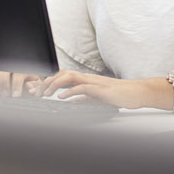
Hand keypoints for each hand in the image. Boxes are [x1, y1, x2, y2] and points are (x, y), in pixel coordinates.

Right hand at [0, 70, 42, 96]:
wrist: (17, 84)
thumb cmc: (25, 86)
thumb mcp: (31, 87)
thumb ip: (33, 87)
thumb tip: (31, 89)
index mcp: (20, 69)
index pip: (18, 74)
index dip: (17, 85)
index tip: (15, 95)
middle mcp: (8, 67)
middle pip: (4, 72)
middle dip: (5, 85)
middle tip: (5, 96)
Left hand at [27, 70, 154, 108]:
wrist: (136, 93)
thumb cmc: (119, 95)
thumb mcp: (96, 97)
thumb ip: (82, 97)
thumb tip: (69, 99)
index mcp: (86, 79)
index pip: (64, 76)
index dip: (49, 81)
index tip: (39, 90)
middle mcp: (88, 78)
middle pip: (63, 73)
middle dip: (48, 81)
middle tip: (38, 92)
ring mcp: (94, 82)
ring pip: (70, 77)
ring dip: (55, 84)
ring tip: (46, 93)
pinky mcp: (100, 89)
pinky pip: (82, 87)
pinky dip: (70, 91)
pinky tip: (62, 97)